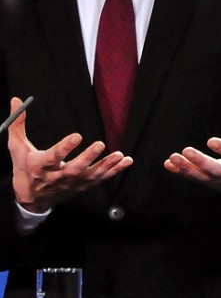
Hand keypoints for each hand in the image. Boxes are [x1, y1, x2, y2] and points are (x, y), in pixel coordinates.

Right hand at [8, 96, 132, 212]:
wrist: (32, 198)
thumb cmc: (25, 168)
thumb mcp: (18, 148)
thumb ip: (17, 125)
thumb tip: (16, 100)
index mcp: (41, 166)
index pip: (53, 157)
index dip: (64, 148)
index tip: (77, 136)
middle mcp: (58, 176)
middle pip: (75, 168)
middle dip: (88, 158)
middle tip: (100, 144)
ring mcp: (73, 182)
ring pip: (91, 175)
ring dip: (106, 165)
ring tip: (119, 155)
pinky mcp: (83, 185)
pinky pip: (101, 178)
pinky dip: (115, 170)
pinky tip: (127, 161)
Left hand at [164, 82, 220, 197]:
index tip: (210, 140)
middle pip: (217, 170)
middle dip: (201, 162)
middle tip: (186, 150)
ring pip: (203, 176)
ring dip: (187, 168)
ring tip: (173, 157)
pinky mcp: (213, 183)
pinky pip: (196, 179)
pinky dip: (182, 172)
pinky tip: (169, 164)